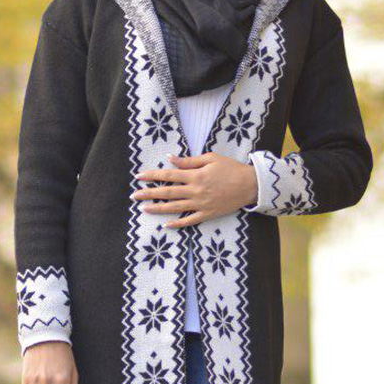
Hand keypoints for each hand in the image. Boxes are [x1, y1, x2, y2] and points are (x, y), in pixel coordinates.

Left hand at [132, 152, 257, 226]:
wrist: (250, 185)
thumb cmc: (231, 168)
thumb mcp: (210, 158)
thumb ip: (189, 161)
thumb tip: (170, 158)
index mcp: (195, 176)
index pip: (168, 175)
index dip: (152, 176)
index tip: (139, 176)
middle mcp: (195, 191)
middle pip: (167, 192)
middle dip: (149, 193)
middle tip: (133, 195)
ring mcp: (201, 204)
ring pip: (175, 208)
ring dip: (158, 208)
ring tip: (144, 208)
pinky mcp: (208, 214)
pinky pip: (190, 220)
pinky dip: (178, 223)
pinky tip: (166, 225)